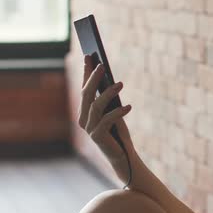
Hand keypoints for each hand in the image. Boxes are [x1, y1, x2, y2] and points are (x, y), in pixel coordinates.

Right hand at [78, 55, 135, 183]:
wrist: (124, 156)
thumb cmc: (119, 132)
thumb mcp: (114, 112)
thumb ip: (109, 100)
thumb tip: (112, 80)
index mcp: (85, 112)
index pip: (84, 89)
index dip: (85, 73)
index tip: (89, 56)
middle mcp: (83, 119)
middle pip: (86, 95)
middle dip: (93, 78)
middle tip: (102, 65)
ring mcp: (89, 129)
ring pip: (96, 106)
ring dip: (108, 93)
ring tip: (120, 84)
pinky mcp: (97, 136)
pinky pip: (107, 120)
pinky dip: (118, 112)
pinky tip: (128, 107)